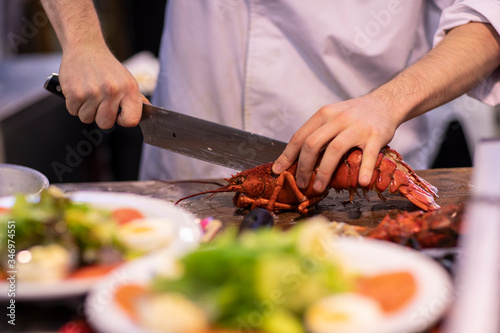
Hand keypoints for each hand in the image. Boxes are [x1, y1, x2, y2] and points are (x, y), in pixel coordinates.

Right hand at [59, 44, 146, 128]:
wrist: (86, 47)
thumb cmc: (107, 67)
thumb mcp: (127, 80)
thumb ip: (137, 99)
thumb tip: (149, 113)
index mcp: (129, 89)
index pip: (132, 120)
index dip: (123, 120)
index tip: (118, 115)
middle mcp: (112, 91)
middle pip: (105, 124)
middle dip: (101, 116)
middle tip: (99, 102)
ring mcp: (93, 92)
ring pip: (87, 119)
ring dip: (86, 110)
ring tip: (89, 93)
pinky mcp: (75, 92)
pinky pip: (73, 111)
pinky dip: (74, 104)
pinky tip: (80, 90)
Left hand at [272, 94, 401, 192]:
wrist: (386, 103)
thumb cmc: (354, 115)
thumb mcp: (332, 116)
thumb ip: (317, 133)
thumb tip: (297, 159)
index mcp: (324, 114)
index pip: (300, 136)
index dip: (287, 155)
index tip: (278, 170)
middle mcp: (338, 119)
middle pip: (313, 144)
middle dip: (303, 167)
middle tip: (301, 184)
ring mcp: (357, 127)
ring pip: (334, 150)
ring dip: (324, 172)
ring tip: (319, 188)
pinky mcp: (376, 135)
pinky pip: (368, 155)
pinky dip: (364, 170)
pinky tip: (361, 183)